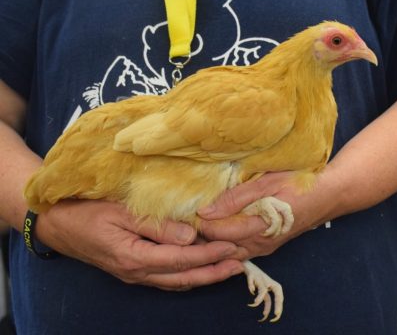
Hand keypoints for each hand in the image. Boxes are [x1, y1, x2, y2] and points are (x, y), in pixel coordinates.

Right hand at [35, 199, 243, 290]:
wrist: (59, 226)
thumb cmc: (88, 213)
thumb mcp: (120, 212)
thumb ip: (154, 225)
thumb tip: (189, 236)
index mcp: (135, 256)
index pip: (181, 258)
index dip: (209, 253)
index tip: (232, 246)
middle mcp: (138, 272)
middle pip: (183, 276)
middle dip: (214, 271)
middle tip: (240, 264)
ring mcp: (135, 274)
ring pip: (176, 281)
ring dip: (203, 275)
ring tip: (227, 268)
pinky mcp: (133, 270)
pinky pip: (166, 278)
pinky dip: (187, 275)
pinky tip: (198, 270)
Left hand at [199, 170, 336, 260]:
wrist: (327, 195)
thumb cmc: (296, 184)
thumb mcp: (265, 184)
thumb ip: (235, 199)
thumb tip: (205, 211)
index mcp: (256, 228)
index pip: (216, 233)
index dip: (199, 224)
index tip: (187, 210)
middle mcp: (258, 245)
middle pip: (219, 248)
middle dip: (201, 236)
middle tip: (187, 220)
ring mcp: (264, 248)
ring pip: (229, 252)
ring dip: (212, 242)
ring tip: (198, 226)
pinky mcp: (267, 247)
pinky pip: (240, 251)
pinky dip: (225, 245)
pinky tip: (217, 233)